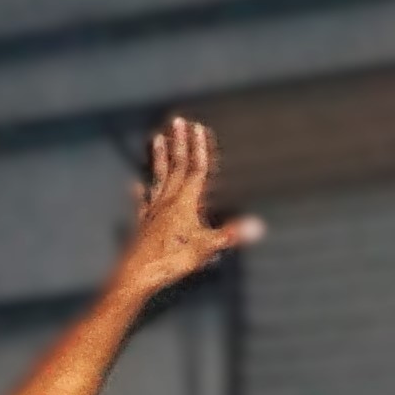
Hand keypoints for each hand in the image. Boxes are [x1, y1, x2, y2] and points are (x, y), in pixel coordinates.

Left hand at [112, 115, 258, 304]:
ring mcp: (153, 210)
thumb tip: (257, 226)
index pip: (196, 169)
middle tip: (177, 121)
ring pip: (158, 177)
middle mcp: (168, 200)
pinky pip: (142, 201)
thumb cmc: (171, 260)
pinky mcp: (143, 223)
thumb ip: (230, 235)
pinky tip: (136, 184)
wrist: (137, 273)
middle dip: (179, 143)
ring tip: (157, 138)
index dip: (199, 147)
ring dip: (160, 157)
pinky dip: (140, 190)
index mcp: (185, 202)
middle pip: (176, 166)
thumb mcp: (206, 248)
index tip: (198, 127)